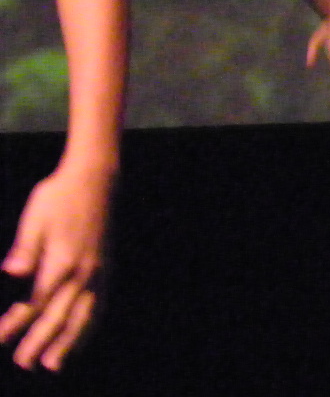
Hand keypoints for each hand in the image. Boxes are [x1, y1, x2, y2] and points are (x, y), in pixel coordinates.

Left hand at [0, 163, 113, 370]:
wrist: (96, 178)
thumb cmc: (59, 196)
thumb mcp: (35, 217)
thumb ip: (26, 248)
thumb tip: (11, 271)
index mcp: (62, 260)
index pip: (37, 300)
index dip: (18, 324)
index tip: (0, 340)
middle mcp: (84, 270)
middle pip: (62, 313)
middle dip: (42, 341)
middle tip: (26, 364)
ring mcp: (98, 270)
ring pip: (86, 314)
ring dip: (70, 341)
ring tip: (56, 363)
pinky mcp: (106, 268)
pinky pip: (100, 303)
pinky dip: (90, 324)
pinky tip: (83, 334)